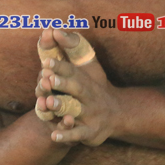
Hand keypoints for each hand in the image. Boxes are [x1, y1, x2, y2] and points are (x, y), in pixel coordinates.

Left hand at [34, 29, 119, 145]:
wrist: (118, 113)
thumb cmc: (95, 86)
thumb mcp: (87, 65)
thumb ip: (70, 47)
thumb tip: (52, 29)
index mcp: (85, 79)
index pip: (72, 70)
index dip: (60, 65)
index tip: (46, 61)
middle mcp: (88, 95)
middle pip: (76, 87)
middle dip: (62, 82)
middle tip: (47, 77)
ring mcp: (90, 114)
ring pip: (75, 110)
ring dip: (62, 107)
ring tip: (48, 103)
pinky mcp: (90, 131)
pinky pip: (78, 134)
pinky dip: (67, 135)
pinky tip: (54, 135)